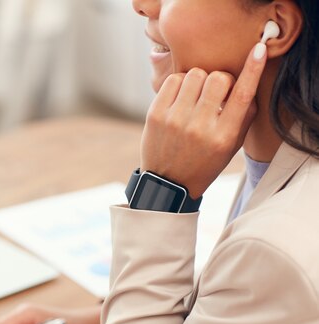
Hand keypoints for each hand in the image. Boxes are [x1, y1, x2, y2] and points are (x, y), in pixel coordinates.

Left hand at [141, 43, 267, 198]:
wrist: (168, 182)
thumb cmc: (204, 161)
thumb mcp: (231, 146)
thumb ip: (244, 116)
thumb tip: (249, 78)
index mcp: (223, 137)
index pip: (242, 96)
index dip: (253, 69)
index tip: (259, 49)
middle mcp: (199, 127)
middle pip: (218, 79)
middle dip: (221, 80)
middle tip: (216, 93)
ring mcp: (175, 120)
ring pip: (195, 74)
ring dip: (200, 80)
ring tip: (197, 95)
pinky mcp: (156, 114)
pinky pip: (173, 80)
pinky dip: (181, 83)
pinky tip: (182, 97)